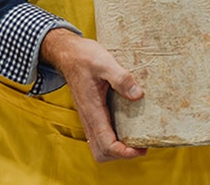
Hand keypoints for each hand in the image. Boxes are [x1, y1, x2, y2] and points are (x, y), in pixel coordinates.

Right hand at [40, 28, 145, 162]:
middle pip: (102, 153)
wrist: (68, 53)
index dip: (124, 153)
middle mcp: (89, 118)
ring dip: (118, 148)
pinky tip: (128, 126)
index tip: (141, 148)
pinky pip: (101, 135)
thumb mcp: (104, 62)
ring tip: (137, 138)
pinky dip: (114, 138)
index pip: (106, 145)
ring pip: (100, 146)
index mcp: (92, 110)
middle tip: (141, 144)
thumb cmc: (84, 57)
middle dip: (121, 155)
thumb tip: (138, 95)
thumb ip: (121, 78)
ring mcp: (89, 117)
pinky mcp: (92, 113)